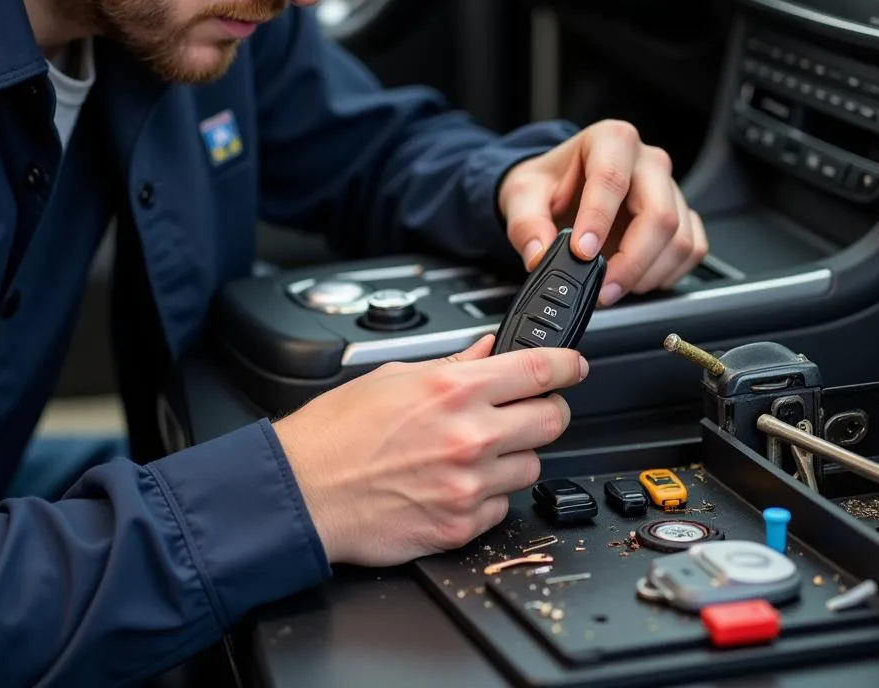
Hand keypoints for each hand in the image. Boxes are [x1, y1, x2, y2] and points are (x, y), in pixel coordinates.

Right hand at [273, 335, 587, 565]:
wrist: (303, 492)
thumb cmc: (336, 433)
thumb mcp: (394, 377)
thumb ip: (451, 365)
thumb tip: (487, 353)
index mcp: (453, 390)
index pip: (540, 369)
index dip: (568, 365)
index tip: (574, 366)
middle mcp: (469, 436)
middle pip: (553, 419)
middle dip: (546, 409)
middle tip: (527, 409)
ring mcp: (469, 485)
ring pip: (533, 465)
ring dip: (515, 455)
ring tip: (476, 450)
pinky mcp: (461, 526)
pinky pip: (503, 505)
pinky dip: (490, 493)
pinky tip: (457, 482)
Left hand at [497, 120, 706, 305]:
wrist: (561, 187)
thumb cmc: (548, 183)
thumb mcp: (522, 195)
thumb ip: (526, 224)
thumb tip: (539, 254)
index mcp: (610, 140)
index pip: (612, 179)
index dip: (599, 220)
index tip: (581, 252)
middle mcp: (648, 161)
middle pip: (658, 215)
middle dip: (631, 261)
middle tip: (602, 287)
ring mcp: (669, 189)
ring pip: (679, 239)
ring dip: (648, 274)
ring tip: (613, 286)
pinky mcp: (681, 215)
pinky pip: (692, 250)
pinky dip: (667, 274)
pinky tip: (637, 279)